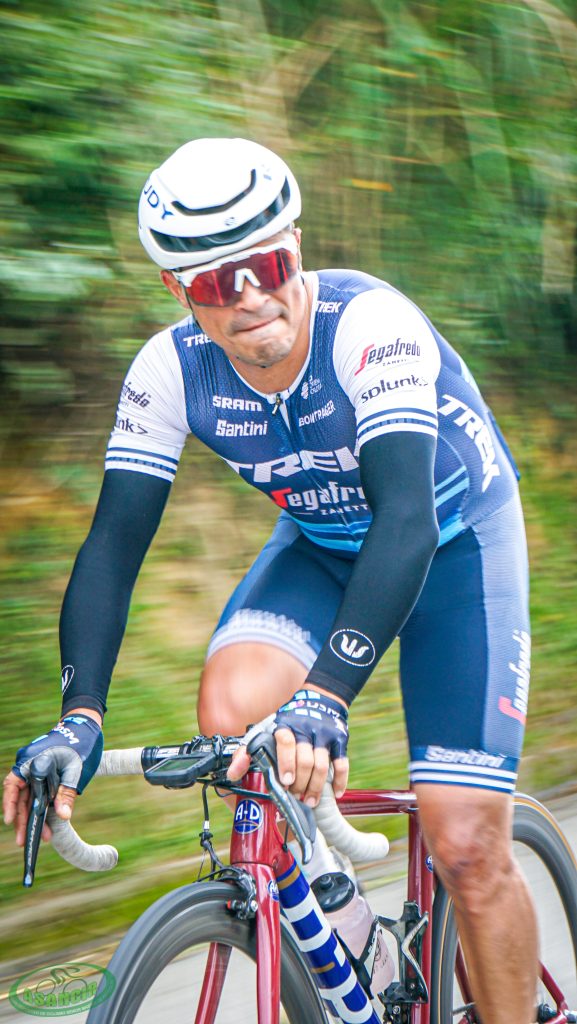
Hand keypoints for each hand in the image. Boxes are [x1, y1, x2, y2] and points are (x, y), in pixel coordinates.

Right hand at [3, 712, 102, 845]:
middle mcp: (29, 764)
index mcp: (33, 759)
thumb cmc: (81, 744)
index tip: (10, 821)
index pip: (13, 783)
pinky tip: (46, 822)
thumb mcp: (76, 769)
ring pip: (28, 797)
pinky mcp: (42, 774)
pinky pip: (36, 793)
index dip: (9, 803)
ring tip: (43, 837)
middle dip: (23, 819)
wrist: (85, 727)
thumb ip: (67, 792)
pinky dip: (40, 807)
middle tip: (25, 841)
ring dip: (33, 816)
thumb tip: (63, 817)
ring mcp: (35, 769)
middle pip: (19, 796)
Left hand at [228, 688, 348, 807]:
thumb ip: (248, 751)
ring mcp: (324, 735)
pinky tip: (335, 794)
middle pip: (306, 760)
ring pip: (322, 765)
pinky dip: (340, 780)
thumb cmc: (287, 721)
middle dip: (300, 783)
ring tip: (309, 800)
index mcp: (285, 725)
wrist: (320, 700)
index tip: (286, 781)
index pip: (286, 742)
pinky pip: (342, 763)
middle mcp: (306, 728)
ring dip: (316, 787)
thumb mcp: (265, 729)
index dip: (287, 762)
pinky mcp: (340, 740)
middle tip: (295, 795)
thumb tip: (232, 775)